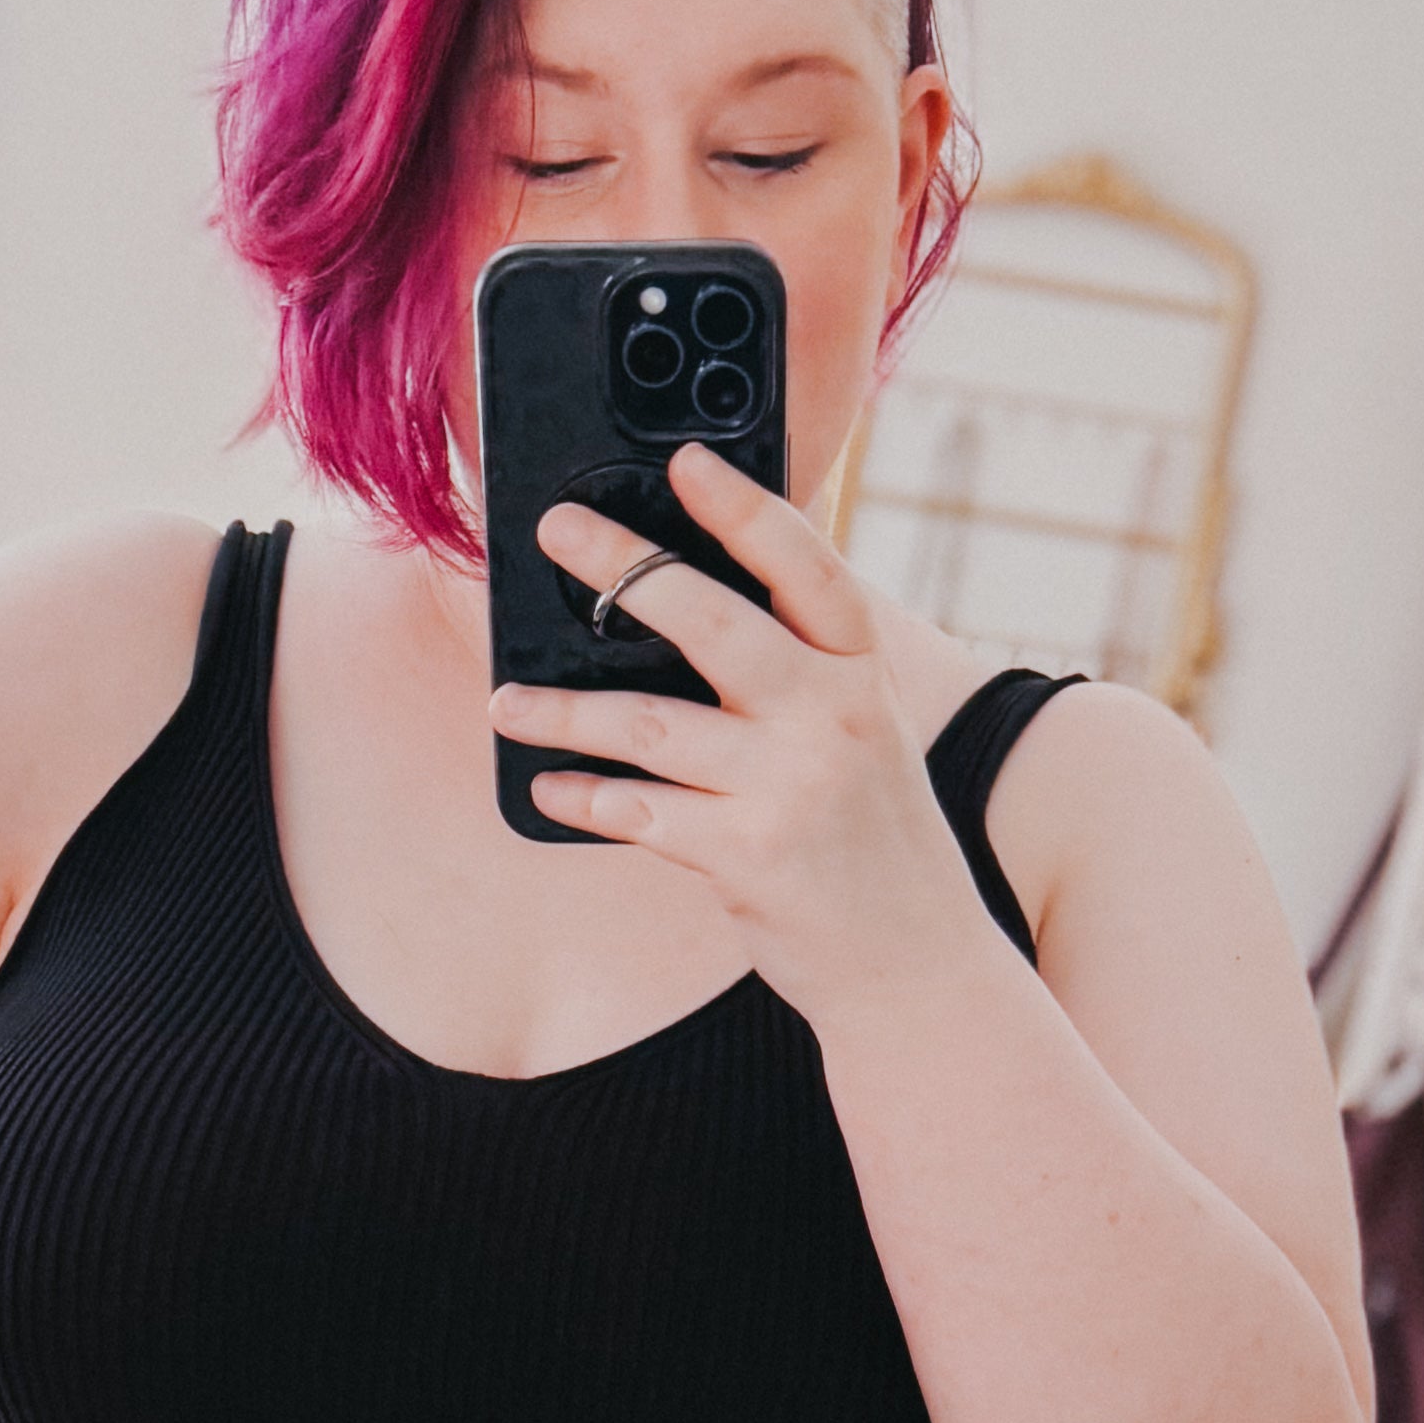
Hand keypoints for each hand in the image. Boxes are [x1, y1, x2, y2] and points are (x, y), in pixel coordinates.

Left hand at [489, 443, 989, 1032]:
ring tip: (506, 700)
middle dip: (623, 566)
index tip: (685, 460)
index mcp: (859, 669)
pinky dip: (585, 798)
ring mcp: (789, 785)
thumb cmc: (872, 837)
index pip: (804, 564)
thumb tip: (686, 606)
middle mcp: (831, 715)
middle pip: (710, 620)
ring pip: (649, 722)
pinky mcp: (748, 856)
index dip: (743, 506)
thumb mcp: (862, 732)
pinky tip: (548, 786)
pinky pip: (640, 812)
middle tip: (557, 529)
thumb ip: (800, 670)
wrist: (918, 962)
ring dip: (564, 710)